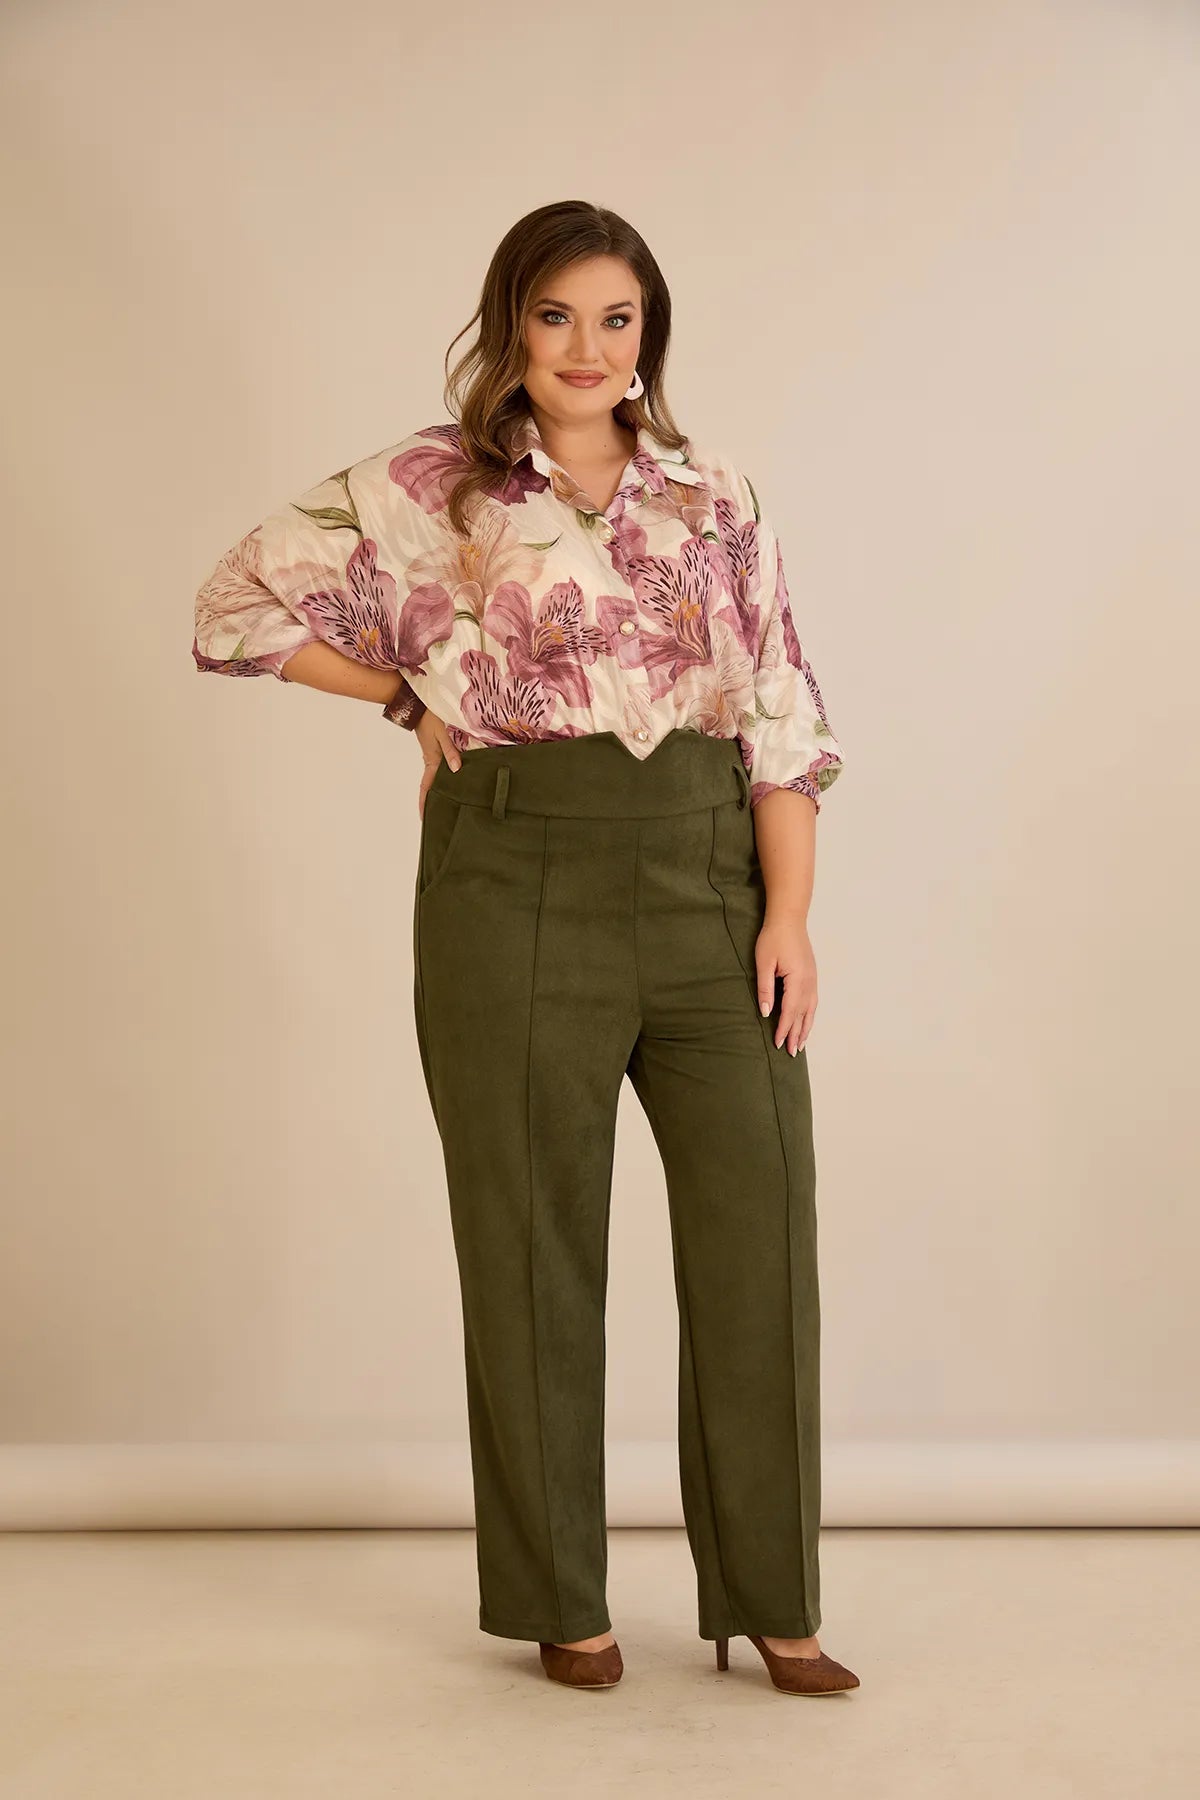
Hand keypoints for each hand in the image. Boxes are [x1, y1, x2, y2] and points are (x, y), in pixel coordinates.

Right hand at [414, 711, 462, 818]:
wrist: (419, 705)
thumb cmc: (430, 718)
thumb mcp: (442, 734)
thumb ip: (450, 751)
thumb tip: (457, 769)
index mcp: (432, 761)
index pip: (427, 787)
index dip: (425, 803)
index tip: (425, 818)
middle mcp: (432, 761)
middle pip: (432, 785)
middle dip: (435, 800)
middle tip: (441, 814)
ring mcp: (434, 755)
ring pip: (438, 776)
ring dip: (441, 788)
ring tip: (452, 799)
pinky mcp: (437, 749)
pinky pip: (441, 766)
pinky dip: (446, 774)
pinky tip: (456, 775)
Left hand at [754, 907, 816, 1054]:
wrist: (789, 919)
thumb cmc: (773, 938)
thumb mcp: (764, 963)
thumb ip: (765, 989)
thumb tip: (767, 1012)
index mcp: (798, 980)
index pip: (790, 1011)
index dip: (784, 1029)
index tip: (779, 1044)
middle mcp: (809, 982)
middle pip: (803, 1014)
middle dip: (797, 1034)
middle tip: (792, 1053)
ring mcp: (813, 979)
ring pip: (811, 1010)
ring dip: (806, 1028)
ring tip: (801, 1044)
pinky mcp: (811, 975)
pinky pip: (813, 1001)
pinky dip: (810, 1015)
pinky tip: (806, 1021)